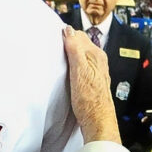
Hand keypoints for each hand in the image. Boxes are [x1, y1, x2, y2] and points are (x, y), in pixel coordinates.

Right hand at [62, 26, 119, 143]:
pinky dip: (70, 63)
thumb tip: (68, 31)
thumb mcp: (79, 71)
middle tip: (54, 51)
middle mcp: (98, 60)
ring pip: (78, 54)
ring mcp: (95, 70)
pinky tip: (65, 70)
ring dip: (68, 54)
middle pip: (78, 43)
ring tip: (58, 60)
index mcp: (96, 55)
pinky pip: (79, 64)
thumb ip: (75, 49)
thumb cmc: (89, 100)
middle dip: (66, 44)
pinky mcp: (90, 79)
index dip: (65, 36)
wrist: (96, 121)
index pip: (77, 34)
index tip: (53, 41)